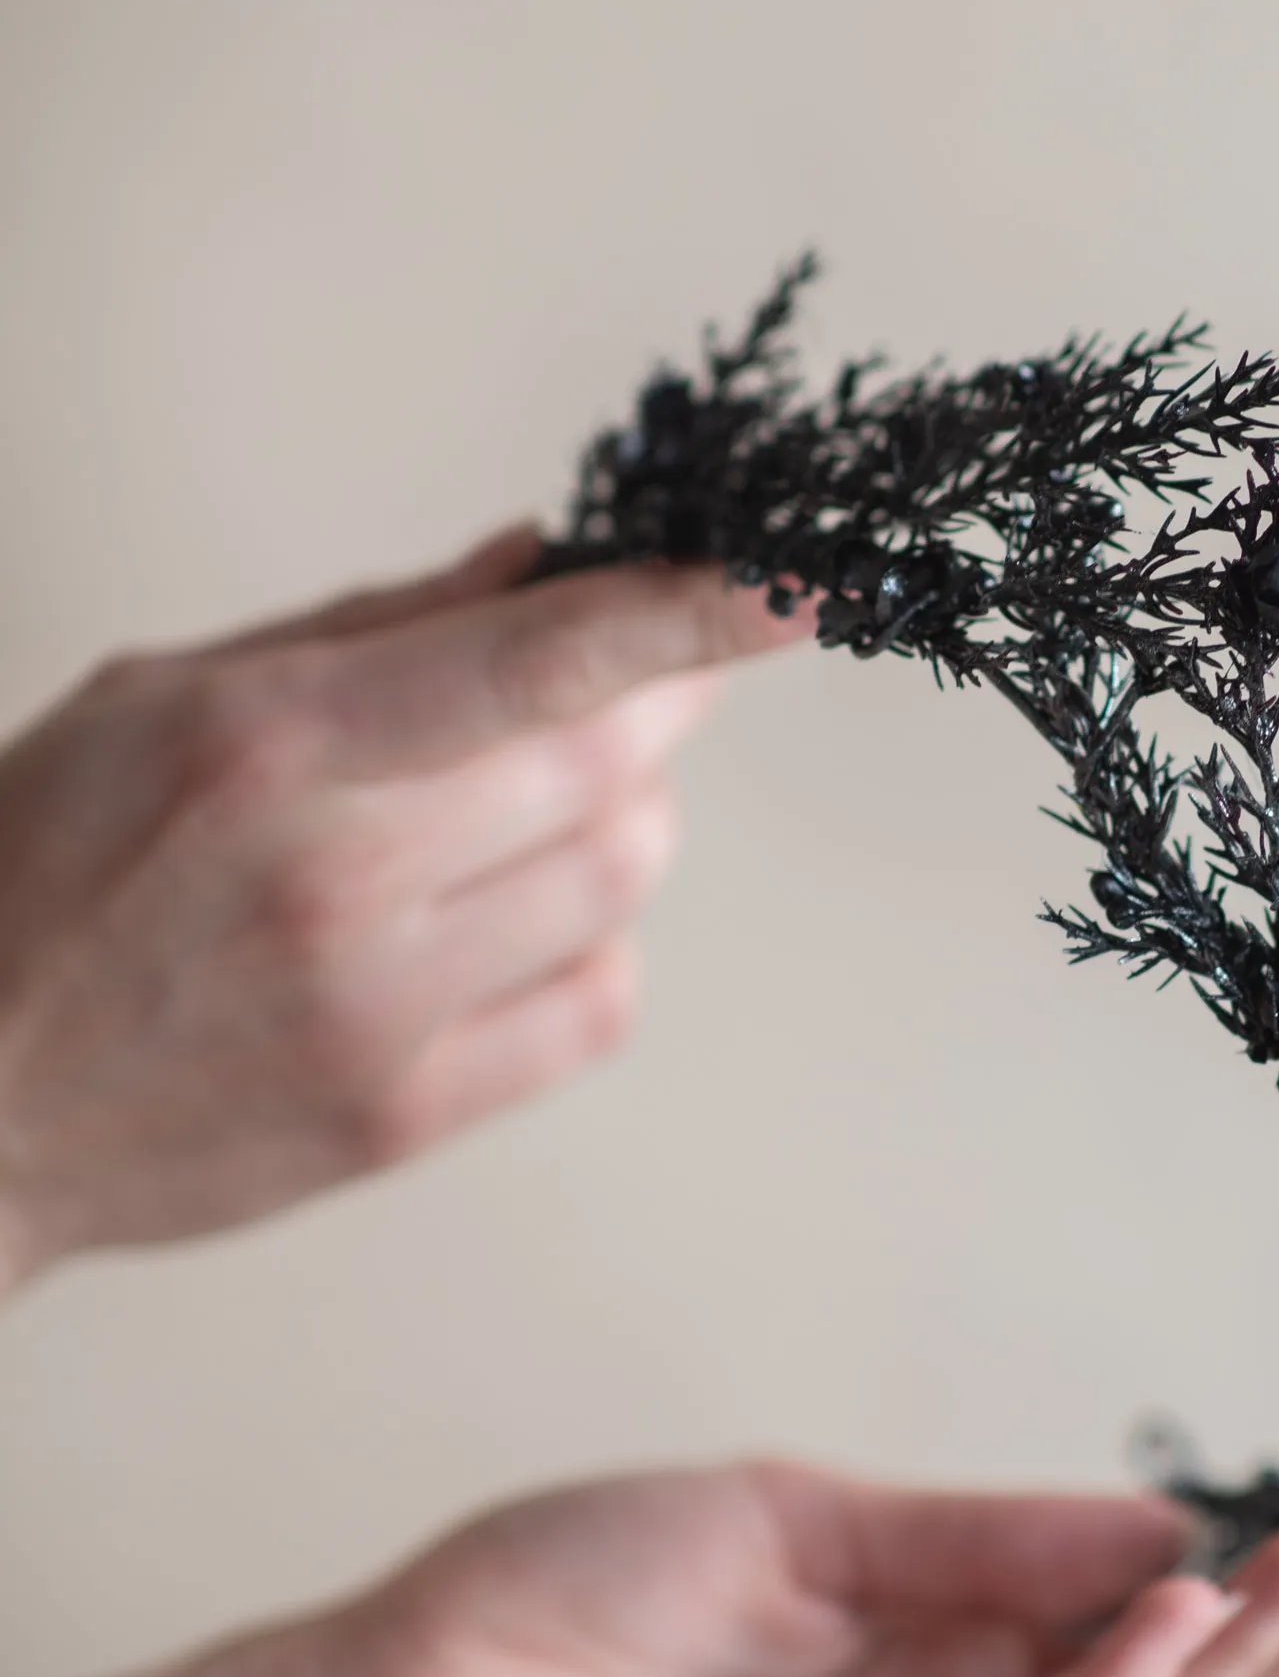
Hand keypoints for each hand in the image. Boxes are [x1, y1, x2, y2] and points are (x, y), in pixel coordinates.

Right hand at [0, 531, 804, 1293]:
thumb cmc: (35, 872)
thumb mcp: (161, 698)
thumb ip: (365, 629)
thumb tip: (539, 559)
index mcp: (271, 747)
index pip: (540, 661)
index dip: (691, 615)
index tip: (805, 578)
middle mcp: (336, 880)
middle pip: (611, 766)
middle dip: (663, 698)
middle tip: (642, 673)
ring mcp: (376, 1012)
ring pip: (620, 881)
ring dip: (626, 816)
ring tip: (530, 802)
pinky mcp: (399, 1117)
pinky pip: (595, 1007)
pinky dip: (598, 939)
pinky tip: (517, 915)